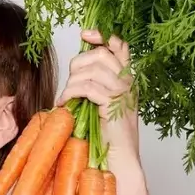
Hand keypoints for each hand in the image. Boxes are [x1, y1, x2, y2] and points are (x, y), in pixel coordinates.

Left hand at [57, 29, 140, 176]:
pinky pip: (87, 88)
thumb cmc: (108, 135)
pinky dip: (70, 93)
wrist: (120, 159)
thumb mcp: (101, 102)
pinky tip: (65, 103)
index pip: (120, 46)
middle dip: (78, 65)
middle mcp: (129, 82)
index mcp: (128, 78)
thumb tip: (77, 68)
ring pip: (91, 71)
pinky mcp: (113, 104)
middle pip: (100, 55)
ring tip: (65, 98)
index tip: (86, 34)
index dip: (102, 35)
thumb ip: (95, 84)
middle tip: (69, 84)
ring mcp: (123, 92)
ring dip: (71, 83)